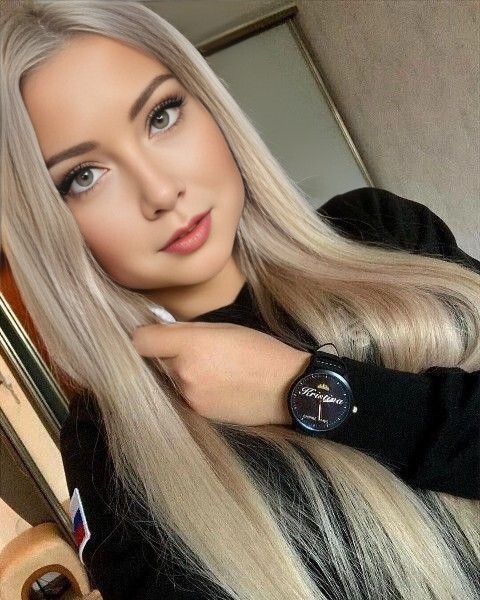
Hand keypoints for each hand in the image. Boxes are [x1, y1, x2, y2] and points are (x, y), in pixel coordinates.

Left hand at [132, 321, 310, 426]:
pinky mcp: (198, 413)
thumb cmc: (260, 351)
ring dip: (181, 374)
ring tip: (212, 370)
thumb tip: (162, 332)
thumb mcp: (225, 328)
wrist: (287, 389)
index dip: (145, 336)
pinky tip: (217, 385)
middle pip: (156, 360)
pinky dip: (193, 389)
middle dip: (168, 355)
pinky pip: (183, 395)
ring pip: (170, 379)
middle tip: (195, 351)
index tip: (155, 335)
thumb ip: (188, 330)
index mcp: (191, 344)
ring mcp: (190, 396)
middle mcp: (184, 373)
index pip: (141, 341)